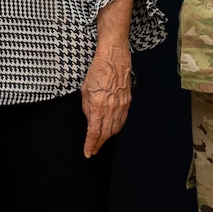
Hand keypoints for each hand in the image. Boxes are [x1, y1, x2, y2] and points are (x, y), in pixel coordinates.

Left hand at [79, 41, 132, 157]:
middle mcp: (111, 109)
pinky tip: (111, 131)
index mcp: (98, 106)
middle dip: (98, 144)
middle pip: (105, 134)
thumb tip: (89, 120)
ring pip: (115, 129)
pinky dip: (116, 128)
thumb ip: (87, 107)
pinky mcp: (127, 103)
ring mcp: (121, 106)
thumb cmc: (97, 71)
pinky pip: (122, 120)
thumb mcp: (85, 90)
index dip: (90, 145)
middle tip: (93, 150)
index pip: (94, 132)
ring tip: (100, 142)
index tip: (87, 153)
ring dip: (107, 138)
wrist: (114, 59)